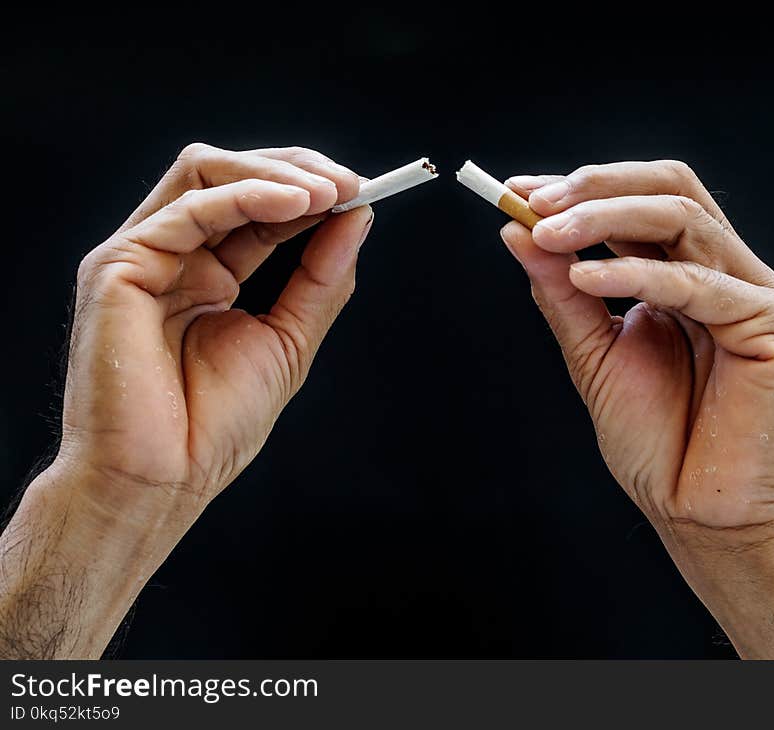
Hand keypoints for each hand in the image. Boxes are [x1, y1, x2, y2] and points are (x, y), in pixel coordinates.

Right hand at [0, 144, 371, 657]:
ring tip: (329, 190)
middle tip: (350, 183)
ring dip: (274, 173)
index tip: (362, 191)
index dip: (309, 192)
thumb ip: (320, 278)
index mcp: (208, 274)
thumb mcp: (288, 339)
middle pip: (230, 176)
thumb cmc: (214, 426)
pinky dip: (245, 196)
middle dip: (295, 170)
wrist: (165, 479)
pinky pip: (186, 210)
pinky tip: (293, 203)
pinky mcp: (118, 266)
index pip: (259, 207)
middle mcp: (174, 256)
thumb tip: (357, 219)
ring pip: (203, 173)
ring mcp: (143, 257)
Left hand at [501, 161, 773, 656]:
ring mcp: (753, 294)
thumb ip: (562, 292)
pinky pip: (698, 283)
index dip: (581, 188)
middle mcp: (722, 273)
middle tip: (534, 200)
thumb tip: (518, 233)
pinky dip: (636, 274)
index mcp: (684, 274)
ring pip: (683, 218)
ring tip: (545, 232)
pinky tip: (585, 276)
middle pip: (669, 189)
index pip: (639, 202)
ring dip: (605, 217)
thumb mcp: (593, 353)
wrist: (696, 507)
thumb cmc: (656, 438)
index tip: (519, 192)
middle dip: (595, 186)